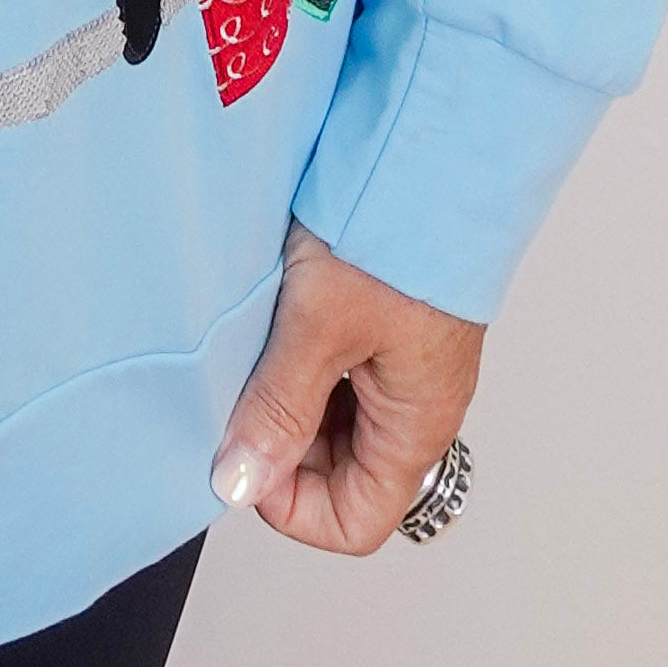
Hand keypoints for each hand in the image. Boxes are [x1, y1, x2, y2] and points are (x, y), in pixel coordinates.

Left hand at [209, 222, 482, 554]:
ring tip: (261, 347)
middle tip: (244, 393)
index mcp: (415, 424)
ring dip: (290, 398)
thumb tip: (240, 482)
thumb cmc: (395, 227)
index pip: (356, 522)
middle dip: (284, 447)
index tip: (248, 457)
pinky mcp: (388, 322)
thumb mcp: (320, 324)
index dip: (292, 506)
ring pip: (335, 421)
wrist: (427, 144)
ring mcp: (404, 363)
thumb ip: (278, 408)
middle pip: (342, 474)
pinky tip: (278, 319)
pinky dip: (301, 360)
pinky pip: (339, 370)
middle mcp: (416, 404)